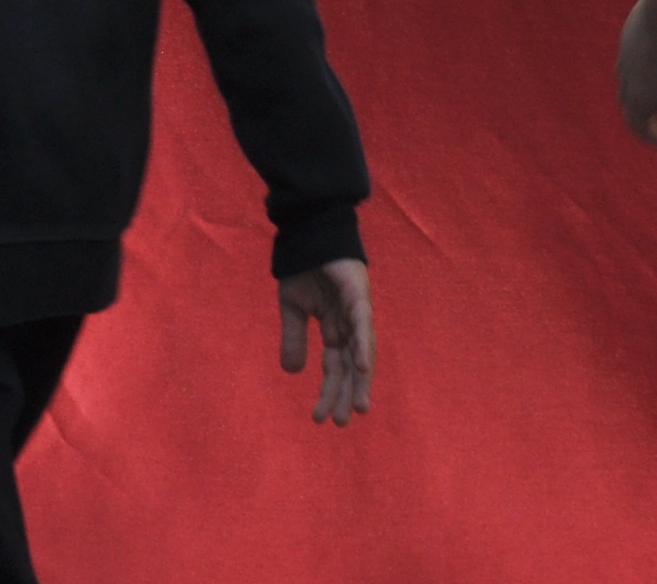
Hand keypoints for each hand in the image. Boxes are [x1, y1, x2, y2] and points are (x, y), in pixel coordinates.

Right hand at [276, 258, 374, 424]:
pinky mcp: (359, 295)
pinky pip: (362, 324)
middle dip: (345, 394)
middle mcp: (349, 327)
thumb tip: (292, 372)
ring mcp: (357, 312)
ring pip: (361, 352)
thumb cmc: (302, 267)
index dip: (328, 392)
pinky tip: (361, 366)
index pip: (333, 368)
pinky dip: (363, 346)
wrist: (306, 233)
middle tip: (341, 422)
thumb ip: (294, 338)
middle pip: (350, 367)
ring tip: (358, 407)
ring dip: (360, 380)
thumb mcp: (292, 308)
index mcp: (334, 330)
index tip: (320, 418)